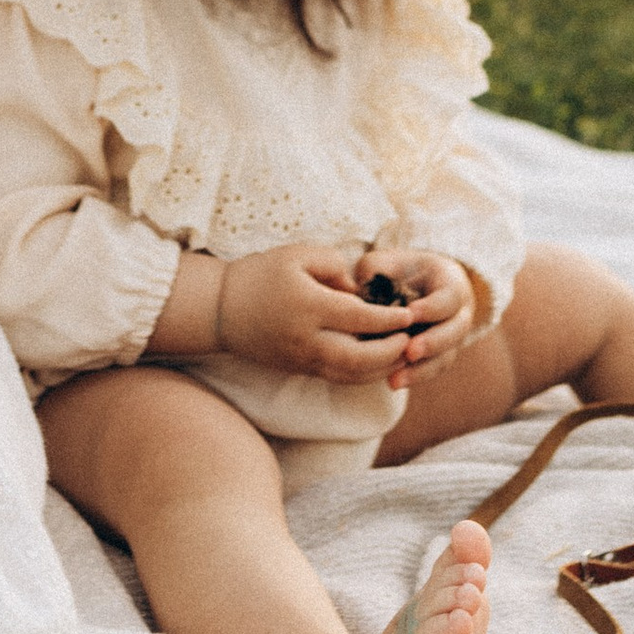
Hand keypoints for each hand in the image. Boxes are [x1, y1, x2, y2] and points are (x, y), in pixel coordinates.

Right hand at [155, 240, 433, 386]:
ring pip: (351, 374)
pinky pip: (338, 377)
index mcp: (309, 306)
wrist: (220, 309)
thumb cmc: (261, 274)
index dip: (390, 319)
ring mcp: (303, 358)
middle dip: (392, 351)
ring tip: (402, 354)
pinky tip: (377, 363)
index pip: (360, 318)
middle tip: (413, 339)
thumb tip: (361, 291)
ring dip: (381, 368)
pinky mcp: (299, 369)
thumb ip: (336, 266)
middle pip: (361, 357)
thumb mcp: (297, 255)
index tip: (411, 314)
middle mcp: (307, 339)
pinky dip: (362, 374)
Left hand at [363, 248, 482, 374]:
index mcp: (451, 284)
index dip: (431, 307)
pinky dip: (415, 377)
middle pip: (455, 331)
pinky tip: (392, 383)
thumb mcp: (390, 261)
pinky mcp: (440, 356)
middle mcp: (459, 313)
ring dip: (422, 369)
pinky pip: (433, 370)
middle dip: (433, 342)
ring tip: (395, 379)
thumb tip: (359, 287)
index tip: (410, 314)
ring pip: (446, 357)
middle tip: (410, 351)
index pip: (449, 297)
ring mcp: (452, 338)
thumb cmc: (401, 270)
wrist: (417, 284)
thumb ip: (377, 269)